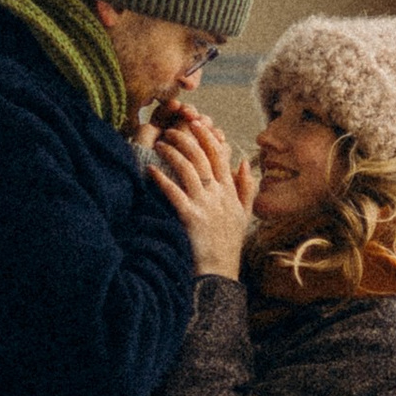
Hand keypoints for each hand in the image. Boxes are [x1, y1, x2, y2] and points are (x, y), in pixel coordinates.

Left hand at [146, 104, 255, 278]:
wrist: (219, 273)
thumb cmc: (228, 244)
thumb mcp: (244, 214)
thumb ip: (246, 186)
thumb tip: (244, 160)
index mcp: (229, 191)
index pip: (220, 155)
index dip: (207, 136)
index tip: (197, 123)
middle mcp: (218, 195)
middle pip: (203, 157)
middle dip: (188, 138)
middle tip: (173, 128)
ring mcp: (205, 206)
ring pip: (189, 170)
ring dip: (173, 153)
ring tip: (160, 143)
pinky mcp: (191, 218)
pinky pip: (174, 193)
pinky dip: (161, 179)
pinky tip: (149, 170)